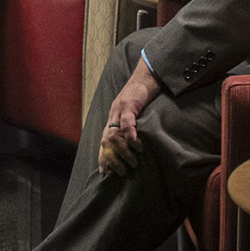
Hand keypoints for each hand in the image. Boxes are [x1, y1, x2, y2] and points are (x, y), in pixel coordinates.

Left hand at [97, 56, 163, 176]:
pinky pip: (126, 121)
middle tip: (121, 172)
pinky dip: (130, 134)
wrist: (146, 77)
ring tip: (133, 162)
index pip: (103, 142)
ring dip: (122, 150)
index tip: (104, 174)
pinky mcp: (129, 104)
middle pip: (105, 141)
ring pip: (114, 134)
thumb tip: (135, 149)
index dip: (103, 158)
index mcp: (112, 119)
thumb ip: (131, 129)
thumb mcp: (135, 115)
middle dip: (111, 159)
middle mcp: (112, 115)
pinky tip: (136, 144)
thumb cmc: (142, 97)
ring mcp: (119, 110)